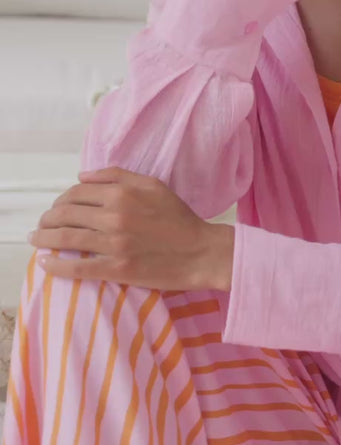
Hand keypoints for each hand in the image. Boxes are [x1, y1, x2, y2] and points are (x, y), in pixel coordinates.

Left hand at [27, 166, 223, 291]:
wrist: (200, 252)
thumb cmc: (179, 218)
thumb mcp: (152, 185)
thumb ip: (116, 176)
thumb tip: (82, 176)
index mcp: (121, 193)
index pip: (76, 193)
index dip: (61, 200)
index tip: (57, 208)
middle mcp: (114, 216)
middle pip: (65, 214)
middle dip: (47, 219)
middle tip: (42, 225)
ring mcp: (114, 243)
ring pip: (66, 238)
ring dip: (44, 239)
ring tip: (36, 240)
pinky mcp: (116, 268)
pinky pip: (77, 268)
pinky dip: (56, 265)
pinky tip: (45, 263)